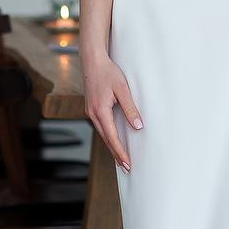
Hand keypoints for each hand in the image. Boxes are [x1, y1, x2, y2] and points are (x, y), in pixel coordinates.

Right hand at [83, 51, 142, 170]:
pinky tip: (113, 140)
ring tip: (121, 159)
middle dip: (116, 154)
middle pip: (106, 139)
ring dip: (111, 146)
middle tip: (126, 167)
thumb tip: (138, 126)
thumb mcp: (123, 89)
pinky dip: (107, 136)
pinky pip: (101, 126)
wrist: (92, 61)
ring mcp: (90, 112)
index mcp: (100, 111)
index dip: (120, 152)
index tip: (127, 163)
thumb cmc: (108, 72)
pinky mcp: (91, 108)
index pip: (112, 137)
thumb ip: (130, 108)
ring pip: (102, 134)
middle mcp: (92, 114)